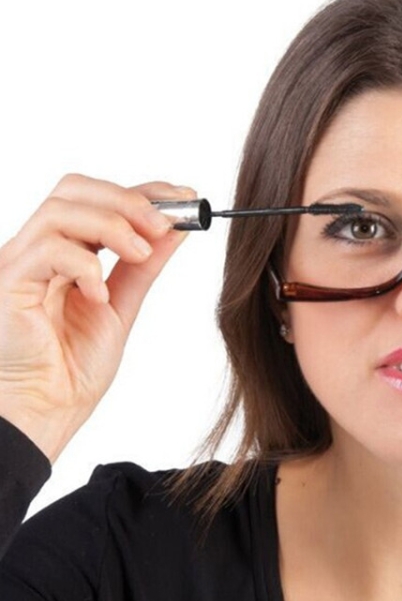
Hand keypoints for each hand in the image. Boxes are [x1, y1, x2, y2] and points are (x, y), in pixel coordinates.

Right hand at [0, 173, 193, 462]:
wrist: (49, 409)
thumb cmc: (74, 366)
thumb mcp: (123, 305)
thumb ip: (144, 266)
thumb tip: (176, 230)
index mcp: (66, 251)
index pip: (101, 199)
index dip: (144, 192)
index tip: (186, 198)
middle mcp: (39, 250)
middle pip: (76, 191)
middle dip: (128, 200)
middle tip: (166, 224)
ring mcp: (19, 263)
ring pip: (61, 211)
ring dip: (112, 226)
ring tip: (142, 254)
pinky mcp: (8, 282)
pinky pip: (47, 251)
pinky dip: (84, 265)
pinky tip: (99, 294)